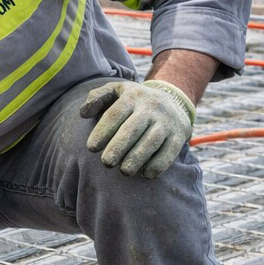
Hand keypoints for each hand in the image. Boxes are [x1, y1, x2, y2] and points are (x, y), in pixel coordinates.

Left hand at [80, 79, 195, 178]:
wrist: (173, 99)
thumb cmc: (134, 101)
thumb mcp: (116, 91)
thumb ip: (96, 98)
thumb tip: (83, 113)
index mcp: (132, 96)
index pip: (115, 114)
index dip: (102, 131)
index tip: (91, 147)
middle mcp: (151, 107)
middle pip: (133, 128)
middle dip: (118, 147)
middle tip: (106, 163)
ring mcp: (167, 121)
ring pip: (152, 141)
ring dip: (137, 158)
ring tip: (124, 171)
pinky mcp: (180, 134)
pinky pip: (169, 152)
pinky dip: (158, 164)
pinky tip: (145, 174)